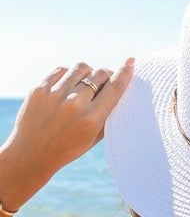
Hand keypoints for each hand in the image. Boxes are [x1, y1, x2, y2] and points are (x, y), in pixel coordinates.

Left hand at [0, 59, 133, 214]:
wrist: (31, 154)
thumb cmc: (67, 147)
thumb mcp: (93, 138)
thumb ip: (108, 115)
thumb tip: (121, 86)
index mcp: (92, 120)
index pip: (115, 88)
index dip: (125, 73)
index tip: (130, 62)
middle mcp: (75, 105)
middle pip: (100, 74)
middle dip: (106, 75)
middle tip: (104, 82)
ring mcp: (55, 95)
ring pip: (82, 68)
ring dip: (88, 73)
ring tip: (85, 84)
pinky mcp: (39, 88)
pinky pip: (62, 70)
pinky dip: (69, 75)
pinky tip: (69, 85)